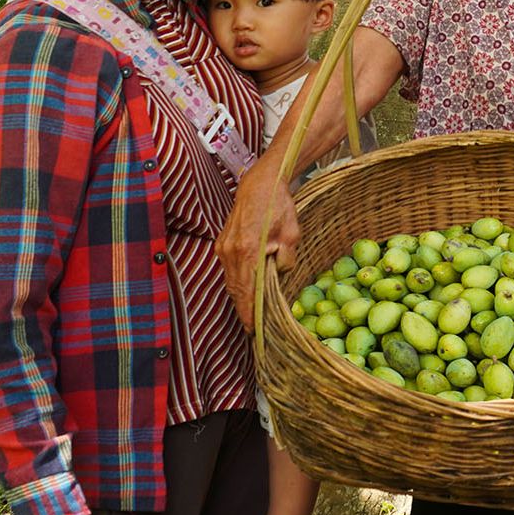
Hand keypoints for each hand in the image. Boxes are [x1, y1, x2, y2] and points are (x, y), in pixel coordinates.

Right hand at [218, 158, 300, 333]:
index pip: (248, 291)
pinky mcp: (221, 244)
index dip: (250, 313)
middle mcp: (231, 252)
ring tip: (249, 314)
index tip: (253, 330)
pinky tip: (244, 291)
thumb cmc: (279, 207)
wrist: (258, 185)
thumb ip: (286, 259)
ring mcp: (223, 248)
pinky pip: (228, 270)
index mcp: (249, 251)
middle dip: (243, 310)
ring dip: (239, 298)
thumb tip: (281, 275)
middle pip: (235, 290)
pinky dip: (235, 283)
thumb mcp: (292, 235)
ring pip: (230, 281)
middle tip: (252, 329)